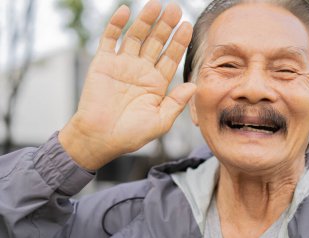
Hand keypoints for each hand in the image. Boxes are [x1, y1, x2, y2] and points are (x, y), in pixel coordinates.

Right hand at [59, 0, 194, 170]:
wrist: (99, 138)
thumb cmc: (130, 134)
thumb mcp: (160, 121)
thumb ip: (176, 103)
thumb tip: (193, 85)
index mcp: (156, 83)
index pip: (171, 57)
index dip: (179, 42)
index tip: (187, 26)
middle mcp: (141, 71)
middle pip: (156, 42)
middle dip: (165, 26)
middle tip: (175, 9)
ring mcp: (122, 65)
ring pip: (135, 36)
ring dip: (145, 20)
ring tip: (155, 5)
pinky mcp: (102, 63)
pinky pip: (110, 39)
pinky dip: (116, 25)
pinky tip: (126, 11)